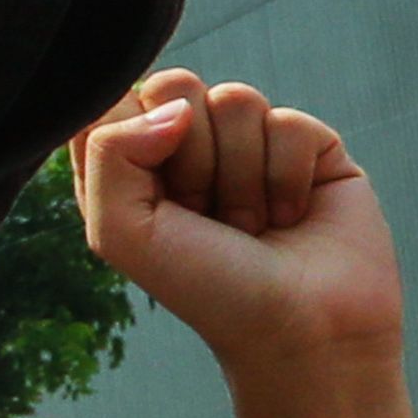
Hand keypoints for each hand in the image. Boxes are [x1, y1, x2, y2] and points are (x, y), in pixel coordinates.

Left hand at [80, 70, 404, 373]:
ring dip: (241, 176)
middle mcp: (187, 143)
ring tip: (249, 224)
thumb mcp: (119, 230)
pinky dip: (285, 178)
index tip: (153, 196)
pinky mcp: (310, 147)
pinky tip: (290, 216)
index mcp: (130, 159)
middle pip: (174, 85)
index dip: (130, 137)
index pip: (111, 96)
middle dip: (190, 157)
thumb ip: (107, 150)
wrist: (302, 332)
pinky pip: (290, 122)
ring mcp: (251, 141)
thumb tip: (173, 105)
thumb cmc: (203, 287)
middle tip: (204, 213)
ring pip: (236, 98)